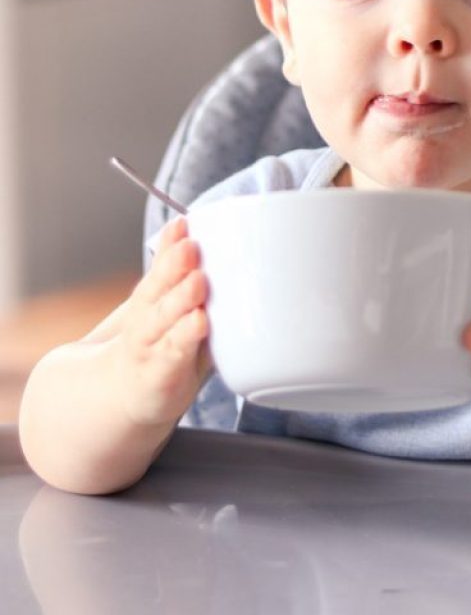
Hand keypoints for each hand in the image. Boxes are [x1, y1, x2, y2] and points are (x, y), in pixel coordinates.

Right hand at [113, 217, 212, 425]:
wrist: (128, 393)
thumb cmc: (159, 341)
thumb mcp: (164, 303)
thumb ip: (174, 269)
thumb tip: (191, 221)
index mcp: (152, 298)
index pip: (159, 266)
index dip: (169, 246)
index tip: (183, 224)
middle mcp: (147, 319)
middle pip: (158, 290)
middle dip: (173, 267)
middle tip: (191, 246)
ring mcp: (152, 347)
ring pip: (163, 320)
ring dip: (180, 300)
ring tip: (198, 281)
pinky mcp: (162, 374)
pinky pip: (174, 354)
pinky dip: (185, 338)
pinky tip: (199, 323)